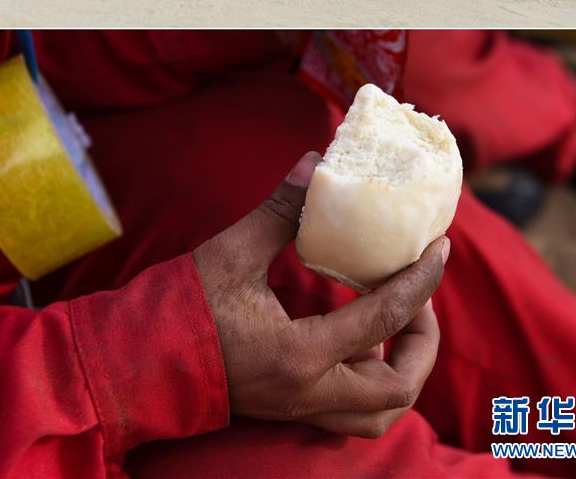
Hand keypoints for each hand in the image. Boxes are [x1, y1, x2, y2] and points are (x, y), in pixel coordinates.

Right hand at [193, 151, 448, 437]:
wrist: (136, 366)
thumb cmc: (180, 308)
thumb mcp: (232, 253)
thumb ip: (280, 211)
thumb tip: (315, 164)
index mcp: (299, 354)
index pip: (383, 320)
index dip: (420, 281)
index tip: (439, 249)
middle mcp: (308, 392)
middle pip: (398, 390)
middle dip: (424, 340)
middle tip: (417, 293)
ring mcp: (299, 408)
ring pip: (378, 412)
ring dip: (402, 367)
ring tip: (397, 317)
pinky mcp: (290, 409)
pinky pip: (351, 410)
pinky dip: (371, 377)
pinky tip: (360, 336)